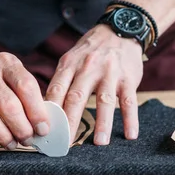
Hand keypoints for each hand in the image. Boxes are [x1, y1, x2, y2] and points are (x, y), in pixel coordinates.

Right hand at [0, 51, 49, 160]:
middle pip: (8, 105)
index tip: (43, 129)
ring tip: (11, 144)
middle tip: (27, 140)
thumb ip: (23, 92)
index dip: (38, 111)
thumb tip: (43, 124)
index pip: (26, 86)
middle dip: (22, 128)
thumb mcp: (6, 72)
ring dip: (3, 136)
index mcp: (4, 62)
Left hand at [46, 24, 142, 144]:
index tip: (44, 132)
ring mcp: (110, 73)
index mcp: (69, 65)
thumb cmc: (90, 51)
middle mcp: (88, 68)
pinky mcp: (128, 78)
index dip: (48, 112)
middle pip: (76, 97)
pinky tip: (130, 135)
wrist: (119, 30)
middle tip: (65, 144)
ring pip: (105, 100)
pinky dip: (130, 119)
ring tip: (99, 143)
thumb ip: (60, 82)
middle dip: (70, 122)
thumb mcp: (71, 60)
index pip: (56, 90)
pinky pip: (129, 101)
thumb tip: (45, 111)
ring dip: (102, 123)